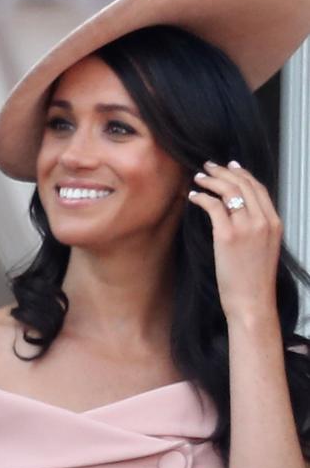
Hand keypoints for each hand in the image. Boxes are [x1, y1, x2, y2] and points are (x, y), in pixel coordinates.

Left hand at [188, 160, 282, 321]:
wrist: (252, 302)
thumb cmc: (253, 280)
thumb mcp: (264, 248)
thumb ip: (257, 228)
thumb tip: (238, 212)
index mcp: (274, 223)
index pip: (259, 188)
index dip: (243, 174)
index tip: (230, 166)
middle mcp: (263, 221)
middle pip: (244, 184)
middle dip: (224, 171)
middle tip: (209, 167)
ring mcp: (246, 227)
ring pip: (229, 191)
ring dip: (211, 180)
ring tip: (198, 178)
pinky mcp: (227, 235)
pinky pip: (213, 206)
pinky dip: (201, 197)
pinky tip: (193, 197)